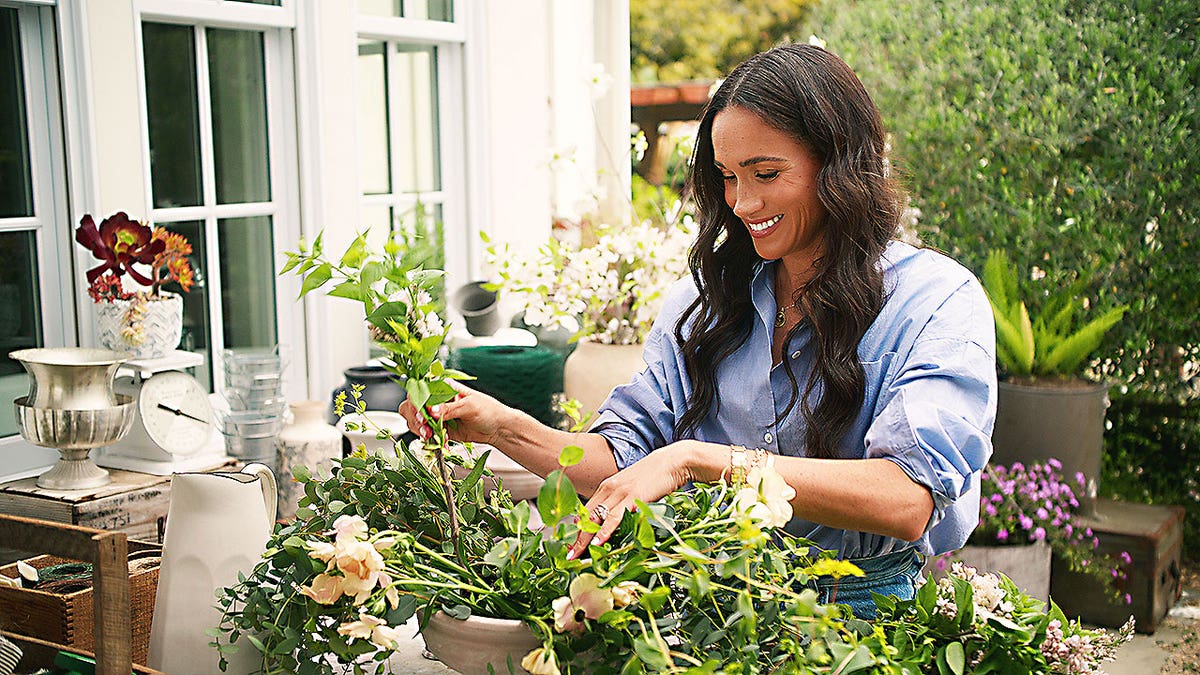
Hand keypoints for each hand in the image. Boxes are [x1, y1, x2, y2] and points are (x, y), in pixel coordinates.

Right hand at [397, 380, 510, 445]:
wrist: (498, 428)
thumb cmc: (488, 410)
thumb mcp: (469, 406)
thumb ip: (449, 409)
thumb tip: (431, 411)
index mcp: (443, 387)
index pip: (420, 389)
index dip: (417, 402)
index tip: (422, 414)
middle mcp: (436, 399)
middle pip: (412, 405)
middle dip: (415, 418)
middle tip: (425, 428)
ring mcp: (436, 415)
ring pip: (415, 420)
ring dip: (419, 430)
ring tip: (431, 437)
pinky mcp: (438, 428)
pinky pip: (425, 434)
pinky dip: (429, 440)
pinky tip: (440, 443)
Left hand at [567, 441, 696, 559]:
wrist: (672, 461)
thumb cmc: (655, 476)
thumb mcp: (631, 487)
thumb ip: (621, 500)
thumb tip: (615, 519)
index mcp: (607, 486)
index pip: (586, 511)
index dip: (577, 528)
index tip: (571, 543)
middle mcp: (609, 488)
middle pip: (587, 517)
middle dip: (576, 538)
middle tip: (567, 554)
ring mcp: (620, 493)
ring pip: (596, 519)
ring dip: (584, 539)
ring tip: (576, 554)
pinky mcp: (633, 497)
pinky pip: (615, 517)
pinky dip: (605, 531)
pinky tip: (597, 542)